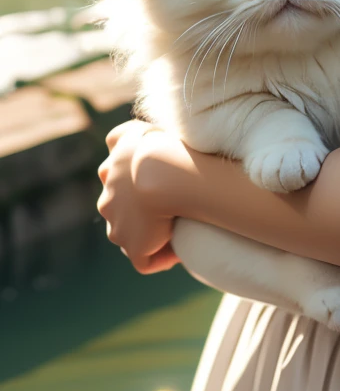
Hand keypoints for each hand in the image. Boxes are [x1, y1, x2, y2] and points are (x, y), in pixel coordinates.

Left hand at [97, 120, 180, 274]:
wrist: (161, 172)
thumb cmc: (161, 147)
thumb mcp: (136, 130)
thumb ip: (127, 132)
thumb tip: (137, 137)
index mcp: (109, 169)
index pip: (112, 176)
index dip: (132, 181)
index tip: (154, 182)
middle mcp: (108, 199)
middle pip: (118, 209)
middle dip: (137, 210)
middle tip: (168, 205)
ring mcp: (119, 227)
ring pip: (129, 234)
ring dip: (149, 233)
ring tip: (176, 228)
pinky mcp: (134, 247)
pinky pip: (146, 260)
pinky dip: (163, 256)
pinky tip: (180, 248)